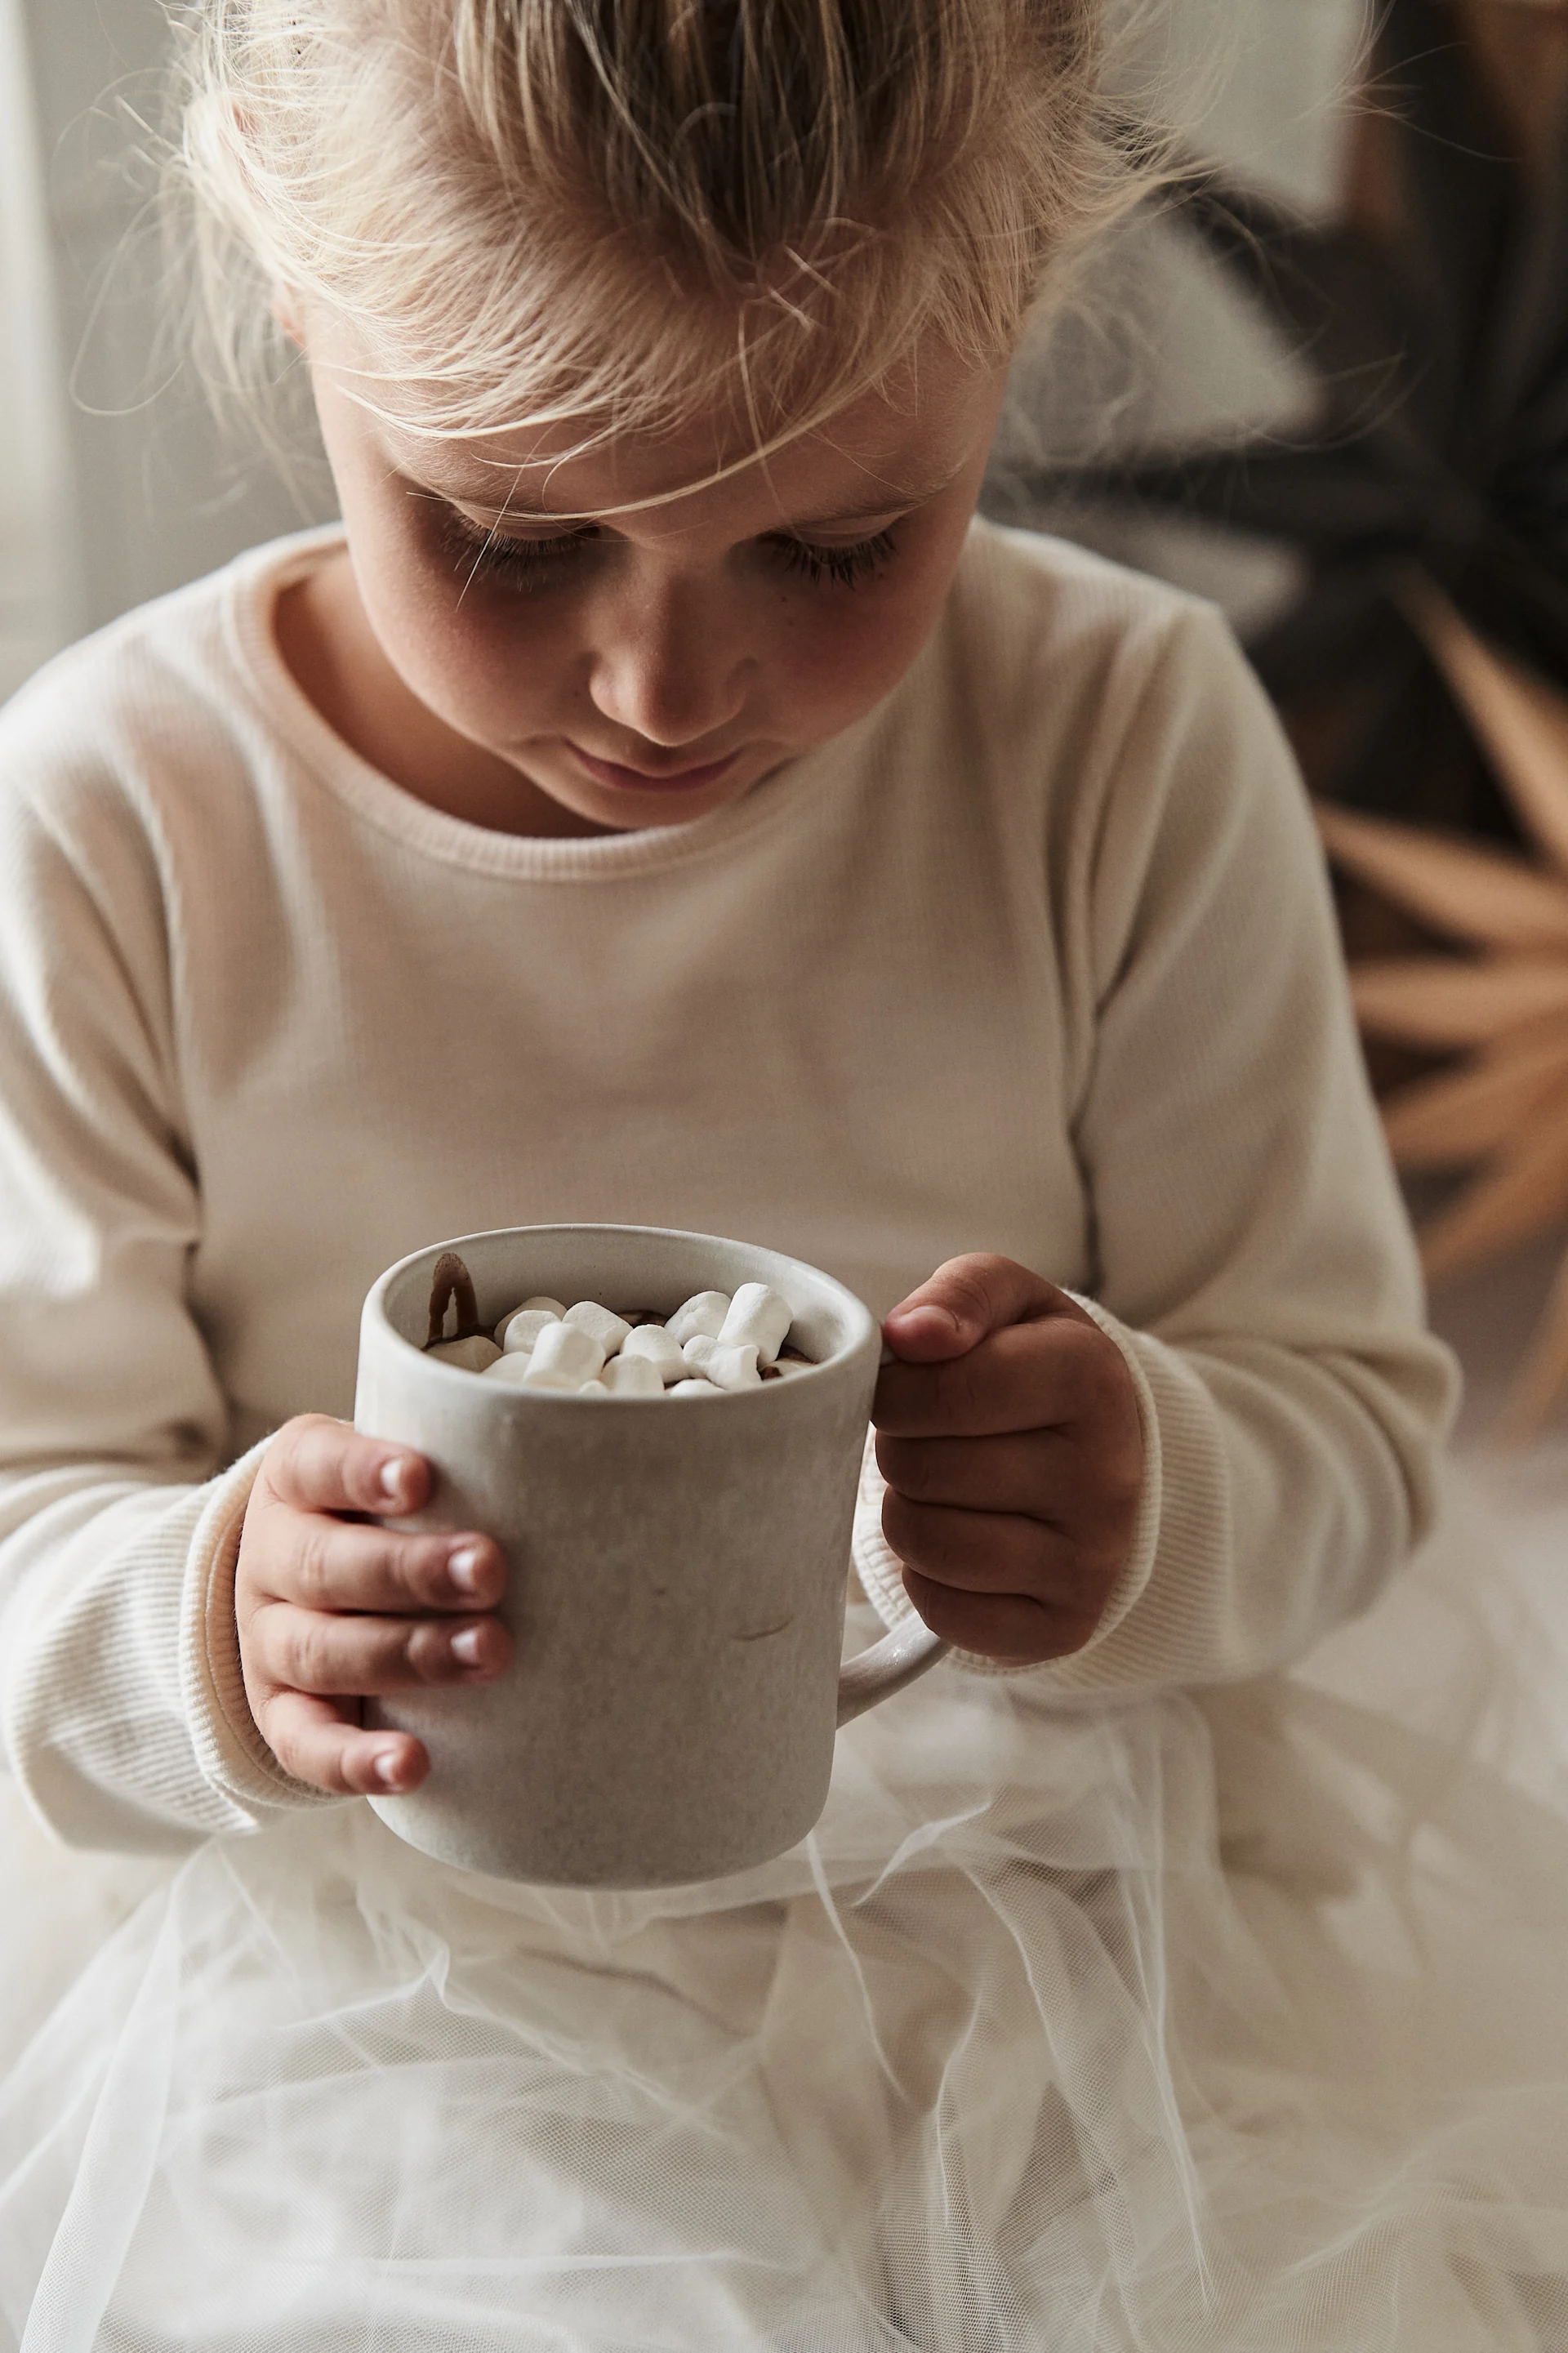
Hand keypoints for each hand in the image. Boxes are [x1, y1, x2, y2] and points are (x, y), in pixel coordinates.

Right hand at [235, 1414, 511, 1796]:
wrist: (304, 1592)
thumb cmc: (387, 1520)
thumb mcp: (397, 1479)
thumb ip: (457, 1472)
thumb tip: (576, 1468)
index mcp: (295, 1484)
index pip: (315, 1466)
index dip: (363, 1473)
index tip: (422, 1478)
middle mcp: (272, 1559)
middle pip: (325, 1565)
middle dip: (412, 1571)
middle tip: (491, 1571)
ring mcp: (267, 1642)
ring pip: (320, 1652)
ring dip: (408, 1655)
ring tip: (490, 1653)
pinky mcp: (279, 1713)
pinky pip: (304, 1745)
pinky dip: (354, 1759)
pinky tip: (410, 1764)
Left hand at [872, 1256, 1142, 1665]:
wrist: (1104, 1452)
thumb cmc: (1032, 1366)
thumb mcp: (1008, 1304)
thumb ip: (958, 1296)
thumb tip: (910, 1336)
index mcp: (1091, 1377)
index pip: (942, 1392)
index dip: (894, 1393)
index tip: (902, 1390)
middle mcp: (1106, 1474)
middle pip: (924, 1470)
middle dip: (900, 1450)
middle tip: (927, 1441)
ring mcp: (1093, 1558)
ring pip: (928, 1544)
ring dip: (906, 1513)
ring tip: (938, 1488)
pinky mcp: (1067, 1624)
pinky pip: (943, 1611)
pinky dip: (925, 1578)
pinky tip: (958, 1540)